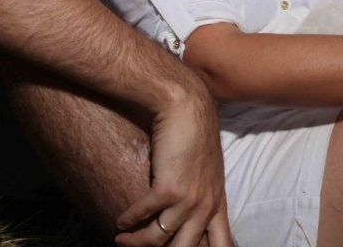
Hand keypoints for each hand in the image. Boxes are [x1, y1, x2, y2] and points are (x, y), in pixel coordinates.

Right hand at [115, 90, 232, 246]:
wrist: (187, 109)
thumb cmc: (196, 136)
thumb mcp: (209, 172)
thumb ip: (203, 195)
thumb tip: (189, 215)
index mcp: (218, 204)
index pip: (222, 245)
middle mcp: (206, 206)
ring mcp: (189, 200)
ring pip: (159, 238)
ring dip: (137, 242)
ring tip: (122, 241)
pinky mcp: (168, 189)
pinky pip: (143, 215)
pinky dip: (129, 220)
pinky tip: (121, 221)